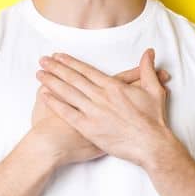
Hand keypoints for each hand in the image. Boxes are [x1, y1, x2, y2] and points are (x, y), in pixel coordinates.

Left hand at [32, 54, 170, 166]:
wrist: (151, 144)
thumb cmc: (154, 119)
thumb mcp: (154, 90)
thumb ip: (147, 69)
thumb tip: (149, 52)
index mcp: (114, 87)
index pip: (87, 70)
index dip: (71, 62)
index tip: (59, 56)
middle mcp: (100, 97)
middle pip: (73, 79)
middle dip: (56, 68)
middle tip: (43, 60)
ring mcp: (93, 112)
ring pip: (68, 93)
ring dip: (52, 82)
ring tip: (39, 74)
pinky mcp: (89, 128)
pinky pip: (68, 113)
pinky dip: (55, 103)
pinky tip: (44, 95)